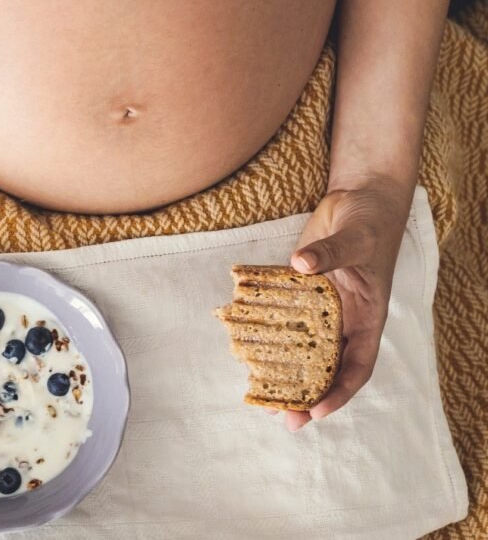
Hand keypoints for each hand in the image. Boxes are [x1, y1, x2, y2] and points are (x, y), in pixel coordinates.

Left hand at [268, 180, 411, 430]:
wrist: (358, 198)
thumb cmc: (369, 222)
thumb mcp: (355, 239)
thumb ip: (331, 253)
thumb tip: (303, 265)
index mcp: (366, 318)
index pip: (356, 366)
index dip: (338, 392)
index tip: (315, 410)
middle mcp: (344, 320)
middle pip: (326, 366)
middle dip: (305, 392)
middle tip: (281, 417)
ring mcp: (321, 307)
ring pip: (303, 348)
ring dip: (285, 371)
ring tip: (261, 395)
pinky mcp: (300, 290)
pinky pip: (284, 317)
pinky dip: (270, 334)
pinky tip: (248, 347)